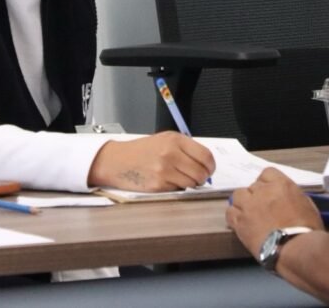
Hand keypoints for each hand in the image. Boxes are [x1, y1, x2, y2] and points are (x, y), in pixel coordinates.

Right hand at [87, 131, 214, 190]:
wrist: (117, 161)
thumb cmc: (142, 151)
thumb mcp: (165, 140)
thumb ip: (186, 149)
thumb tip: (206, 164)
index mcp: (175, 140)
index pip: (205, 155)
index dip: (211, 166)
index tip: (209, 169)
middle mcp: (171, 154)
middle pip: (201, 172)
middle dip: (202, 178)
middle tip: (198, 178)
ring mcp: (164, 170)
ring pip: (192, 184)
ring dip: (190, 184)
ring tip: (179, 178)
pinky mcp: (158, 185)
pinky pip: (178, 190)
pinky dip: (177, 188)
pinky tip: (167, 181)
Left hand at [226, 167, 323, 257]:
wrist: (294, 248)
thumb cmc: (305, 231)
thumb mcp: (308, 206)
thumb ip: (294, 197)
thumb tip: (289, 199)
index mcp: (281, 184)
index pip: (267, 173)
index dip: (267, 184)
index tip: (269, 192)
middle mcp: (262, 191)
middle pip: (253, 186)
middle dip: (257, 196)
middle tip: (262, 209)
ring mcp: (249, 206)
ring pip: (238, 196)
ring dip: (243, 203)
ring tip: (250, 215)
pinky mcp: (240, 222)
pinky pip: (229, 213)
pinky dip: (234, 217)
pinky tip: (241, 224)